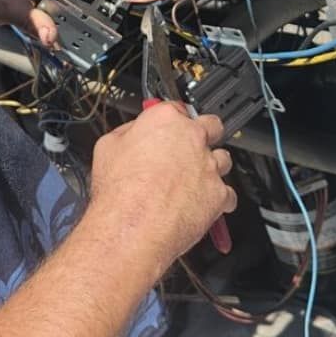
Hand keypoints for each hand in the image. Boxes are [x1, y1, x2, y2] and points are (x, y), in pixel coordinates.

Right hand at [87, 104, 235, 283]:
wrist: (131, 228)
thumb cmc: (118, 193)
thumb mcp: (107, 148)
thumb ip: (128, 134)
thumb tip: (134, 134)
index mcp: (165, 121)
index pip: (178, 108)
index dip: (175, 120)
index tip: (173, 128)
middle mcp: (192, 138)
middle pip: (212, 126)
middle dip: (205, 135)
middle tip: (192, 148)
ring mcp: (208, 166)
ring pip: (223, 159)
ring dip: (212, 168)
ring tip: (196, 181)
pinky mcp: (219, 194)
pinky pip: (228, 194)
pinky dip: (218, 200)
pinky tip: (203, 204)